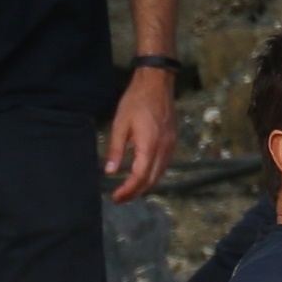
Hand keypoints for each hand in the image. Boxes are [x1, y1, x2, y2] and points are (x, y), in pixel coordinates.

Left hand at [105, 67, 176, 203]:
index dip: (127, 191)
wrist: (157, 82)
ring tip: (130, 191)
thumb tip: (109, 171)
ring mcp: (170, 145)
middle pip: (151, 180)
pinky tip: (143, 175)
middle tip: (121, 198)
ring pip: (159, 175)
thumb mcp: (120, 124)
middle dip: (136, 193)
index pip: (139, 177)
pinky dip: (153, 175)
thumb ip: (115, 149)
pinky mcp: (172, 141)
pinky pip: (164, 165)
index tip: (116, 197)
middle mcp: (163, 149)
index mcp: (149, 146)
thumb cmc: (137, 100)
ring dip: (145, 186)